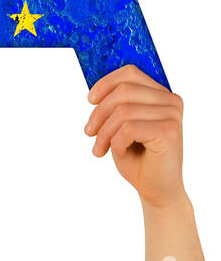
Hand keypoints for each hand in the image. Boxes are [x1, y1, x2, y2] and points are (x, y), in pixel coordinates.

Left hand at [86, 65, 184, 207]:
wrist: (155, 188)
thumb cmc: (137, 155)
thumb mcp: (121, 125)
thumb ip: (116, 104)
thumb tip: (93, 91)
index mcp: (160, 94)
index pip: (130, 73)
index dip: (105, 84)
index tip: (90, 100)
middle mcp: (170, 101)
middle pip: (123, 91)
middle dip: (99, 114)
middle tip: (89, 133)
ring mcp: (172, 115)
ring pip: (122, 112)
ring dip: (104, 133)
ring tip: (100, 148)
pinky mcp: (169, 132)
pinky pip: (128, 129)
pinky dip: (116, 143)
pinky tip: (120, 153)